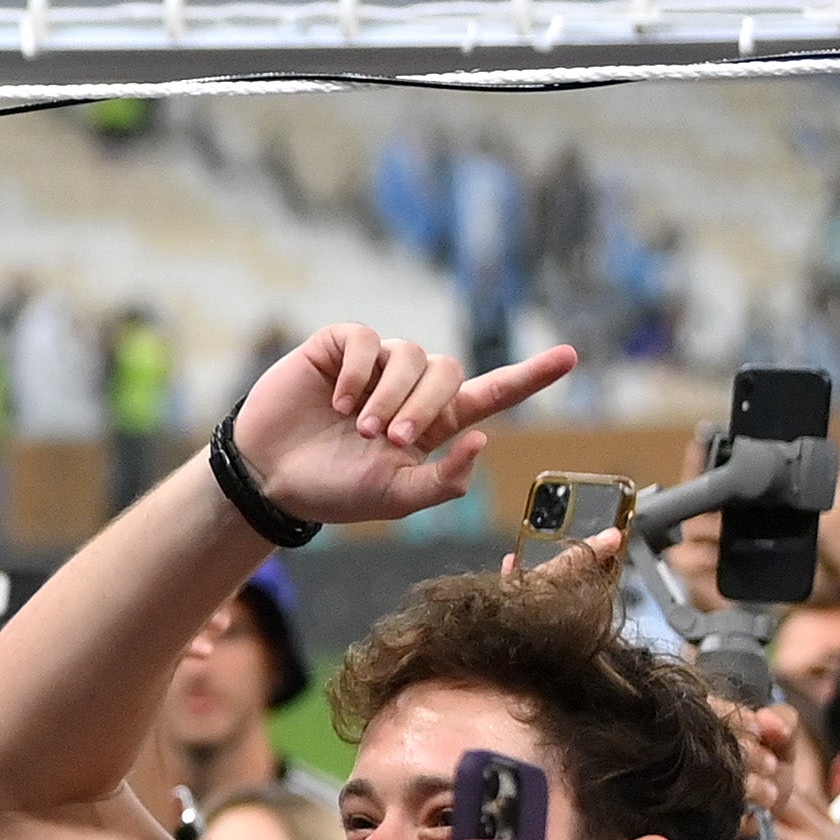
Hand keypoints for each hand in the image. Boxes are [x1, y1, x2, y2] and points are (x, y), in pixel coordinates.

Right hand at [228, 325, 578, 530]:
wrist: (269, 477)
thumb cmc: (333, 490)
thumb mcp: (396, 498)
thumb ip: (444, 480)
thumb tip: (482, 439)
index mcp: (434, 423)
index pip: (492, 393)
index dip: (531, 375)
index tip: (570, 357)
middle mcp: (410, 388)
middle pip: (448, 372)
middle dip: (426, 404)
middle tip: (390, 439)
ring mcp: (373, 366)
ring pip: (410, 355)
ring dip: (390, 394)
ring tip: (360, 426)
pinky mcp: (338, 348)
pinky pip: (366, 341)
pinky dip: (358, 372)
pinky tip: (337, 401)